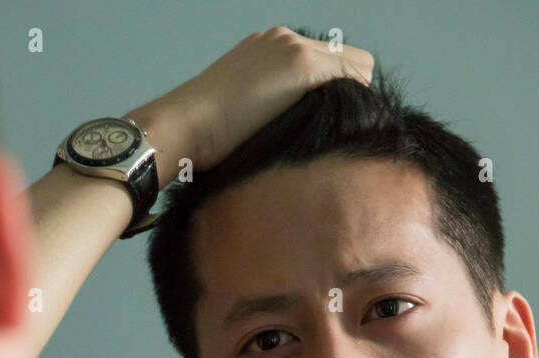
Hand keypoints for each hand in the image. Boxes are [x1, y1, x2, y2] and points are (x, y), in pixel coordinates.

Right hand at [126, 26, 373, 188]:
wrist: (181, 127)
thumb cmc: (202, 136)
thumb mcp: (239, 115)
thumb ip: (269, 110)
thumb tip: (295, 132)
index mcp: (266, 49)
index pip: (326, 64)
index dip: (330, 96)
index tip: (316, 127)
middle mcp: (283, 39)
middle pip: (348, 64)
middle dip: (346, 97)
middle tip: (327, 133)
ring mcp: (292, 47)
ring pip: (356, 69)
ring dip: (348, 101)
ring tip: (326, 133)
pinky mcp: (301, 64)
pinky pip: (355, 75)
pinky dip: (353, 101)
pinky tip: (329, 126)